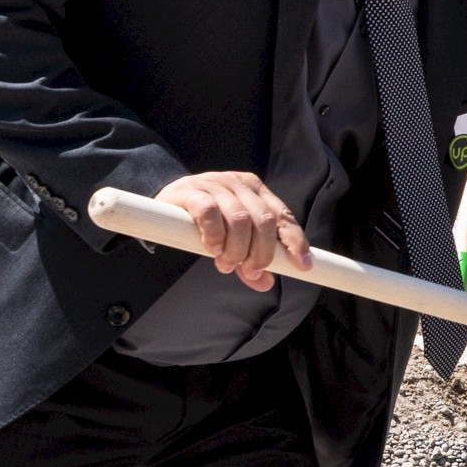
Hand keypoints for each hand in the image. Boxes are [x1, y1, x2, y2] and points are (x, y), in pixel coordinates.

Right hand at [156, 171, 306, 291]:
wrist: (165, 202)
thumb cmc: (203, 221)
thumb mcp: (231, 239)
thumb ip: (248, 259)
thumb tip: (266, 283)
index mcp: (255, 191)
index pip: (283, 216)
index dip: (295, 241)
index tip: (301, 265)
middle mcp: (239, 184)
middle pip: (264, 220)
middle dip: (261, 253)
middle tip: (249, 271)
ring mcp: (216, 184)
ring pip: (240, 219)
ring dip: (236, 249)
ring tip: (226, 263)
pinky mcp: (192, 191)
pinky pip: (211, 213)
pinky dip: (215, 236)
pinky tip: (212, 248)